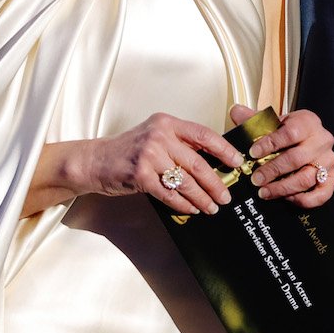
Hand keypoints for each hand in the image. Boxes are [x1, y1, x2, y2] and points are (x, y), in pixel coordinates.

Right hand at [81, 112, 241, 216]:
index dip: (224, 149)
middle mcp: (160, 135)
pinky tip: (192, 209)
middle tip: (226, 195)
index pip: (204, 134)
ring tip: (212, 207)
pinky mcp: (141, 175)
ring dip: (202, 197)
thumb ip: (180, 144)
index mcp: (168, 123)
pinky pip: (169, 193)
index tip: (237, 162)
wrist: (96, 160)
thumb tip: (214, 162)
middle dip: (216, 182)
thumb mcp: (156, 136)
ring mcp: (149, 155)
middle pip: (198, 162)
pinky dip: (183, 204)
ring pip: (186, 181)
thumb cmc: (129, 150)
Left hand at [234, 104, 333, 207]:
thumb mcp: (273, 122)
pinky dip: (303, 200)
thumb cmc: (289, 131)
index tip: (252, 154)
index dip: (269, 144)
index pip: (289, 133)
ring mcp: (328, 160)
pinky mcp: (332, 177)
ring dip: (282, 188)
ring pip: (306, 178)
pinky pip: (321, 194)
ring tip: (264, 192)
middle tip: (255, 179)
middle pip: (296, 158)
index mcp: (308, 122)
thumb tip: (235, 111)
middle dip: (272, 171)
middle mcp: (322, 140)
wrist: (308, 139)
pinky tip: (286, 198)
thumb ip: (254, 119)